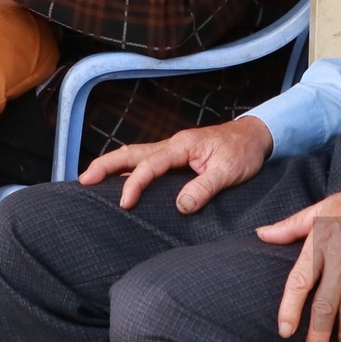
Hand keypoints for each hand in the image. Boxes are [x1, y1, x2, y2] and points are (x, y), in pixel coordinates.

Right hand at [77, 116, 273, 212]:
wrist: (257, 135)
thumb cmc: (244, 151)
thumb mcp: (230, 172)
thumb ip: (204, 187)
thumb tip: (180, 205)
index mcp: (182, 146)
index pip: (150, 165)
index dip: (135, 184)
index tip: (125, 204)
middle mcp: (172, 145)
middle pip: (131, 153)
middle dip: (106, 165)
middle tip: (83, 180)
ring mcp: (173, 150)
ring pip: (135, 155)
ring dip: (113, 166)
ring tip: (91, 180)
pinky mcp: (177, 157)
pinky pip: (146, 161)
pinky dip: (128, 169)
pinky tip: (121, 181)